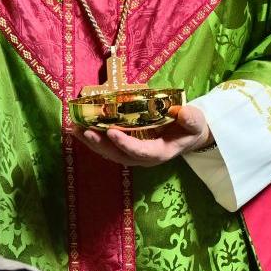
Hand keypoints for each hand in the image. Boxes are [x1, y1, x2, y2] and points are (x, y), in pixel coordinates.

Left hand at [77, 104, 211, 167]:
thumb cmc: (190, 128)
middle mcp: (142, 157)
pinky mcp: (125, 148)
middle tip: (84, 132)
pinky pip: (107, 146)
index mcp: (159, 152)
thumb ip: (191, 119)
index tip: (112, 132)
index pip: (140, 151)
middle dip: (100, 144)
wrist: (186, 136)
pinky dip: (93, 138)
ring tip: (75, 129)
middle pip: (118, 154)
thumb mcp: (196, 123)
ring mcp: (132, 154)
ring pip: (109, 152)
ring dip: (91, 142)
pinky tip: (79, 128)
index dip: (126, 143)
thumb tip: (182, 113)